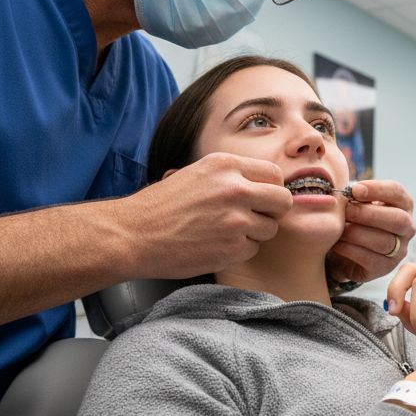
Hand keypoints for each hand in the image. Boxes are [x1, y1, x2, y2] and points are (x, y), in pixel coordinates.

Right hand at [121, 152, 291, 277]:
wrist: (133, 235)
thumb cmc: (160, 205)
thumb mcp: (195, 174)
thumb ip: (230, 176)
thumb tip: (263, 182)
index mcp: (226, 165)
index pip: (275, 174)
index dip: (271, 188)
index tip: (261, 198)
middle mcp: (235, 189)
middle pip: (282, 201)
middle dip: (272, 211)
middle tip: (255, 217)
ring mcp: (236, 220)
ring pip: (270, 228)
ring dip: (255, 233)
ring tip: (227, 232)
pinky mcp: (232, 248)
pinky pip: (253, 249)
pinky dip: (239, 250)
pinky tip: (217, 245)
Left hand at [327, 180, 414, 284]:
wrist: (345, 250)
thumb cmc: (353, 219)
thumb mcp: (357, 203)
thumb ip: (356, 196)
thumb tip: (348, 192)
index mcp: (403, 205)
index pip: (397, 192)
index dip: (377, 189)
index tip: (354, 190)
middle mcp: (407, 228)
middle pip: (398, 220)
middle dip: (368, 213)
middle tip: (346, 210)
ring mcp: (399, 251)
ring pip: (384, 242)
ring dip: (357, 233)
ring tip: (339, 228)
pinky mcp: (384, 268)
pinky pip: (370, 259)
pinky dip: (350, 250)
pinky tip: (337, 244)